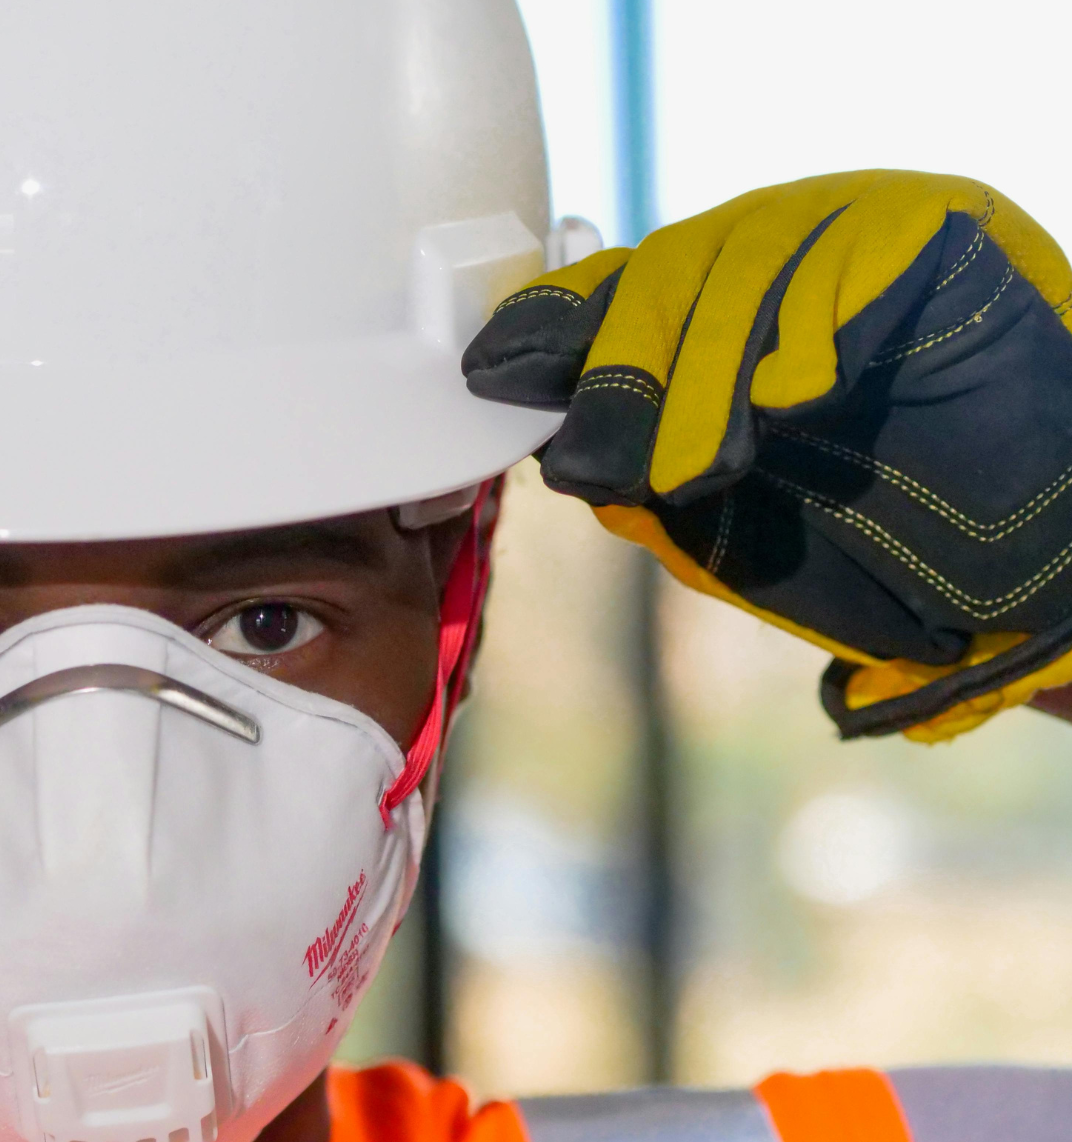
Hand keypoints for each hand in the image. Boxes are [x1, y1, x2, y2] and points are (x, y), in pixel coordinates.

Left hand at [464, 170, 1071, 741]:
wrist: (1027, 551)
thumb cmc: (866, 534)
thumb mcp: (721, 519)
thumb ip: (639, 478)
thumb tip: (557, 455)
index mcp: (701, 314)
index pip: (600, 298)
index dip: (541, 333)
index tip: (491, 376)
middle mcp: (764, 257)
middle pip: (659, 283)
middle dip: (618, 381)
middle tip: (596, 466)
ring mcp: (844, 230)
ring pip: (742, 274)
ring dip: (705, 377)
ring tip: (700, 469)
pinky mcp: (928, 223)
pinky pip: (854, 257)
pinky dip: (814, 327)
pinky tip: (798, 392)